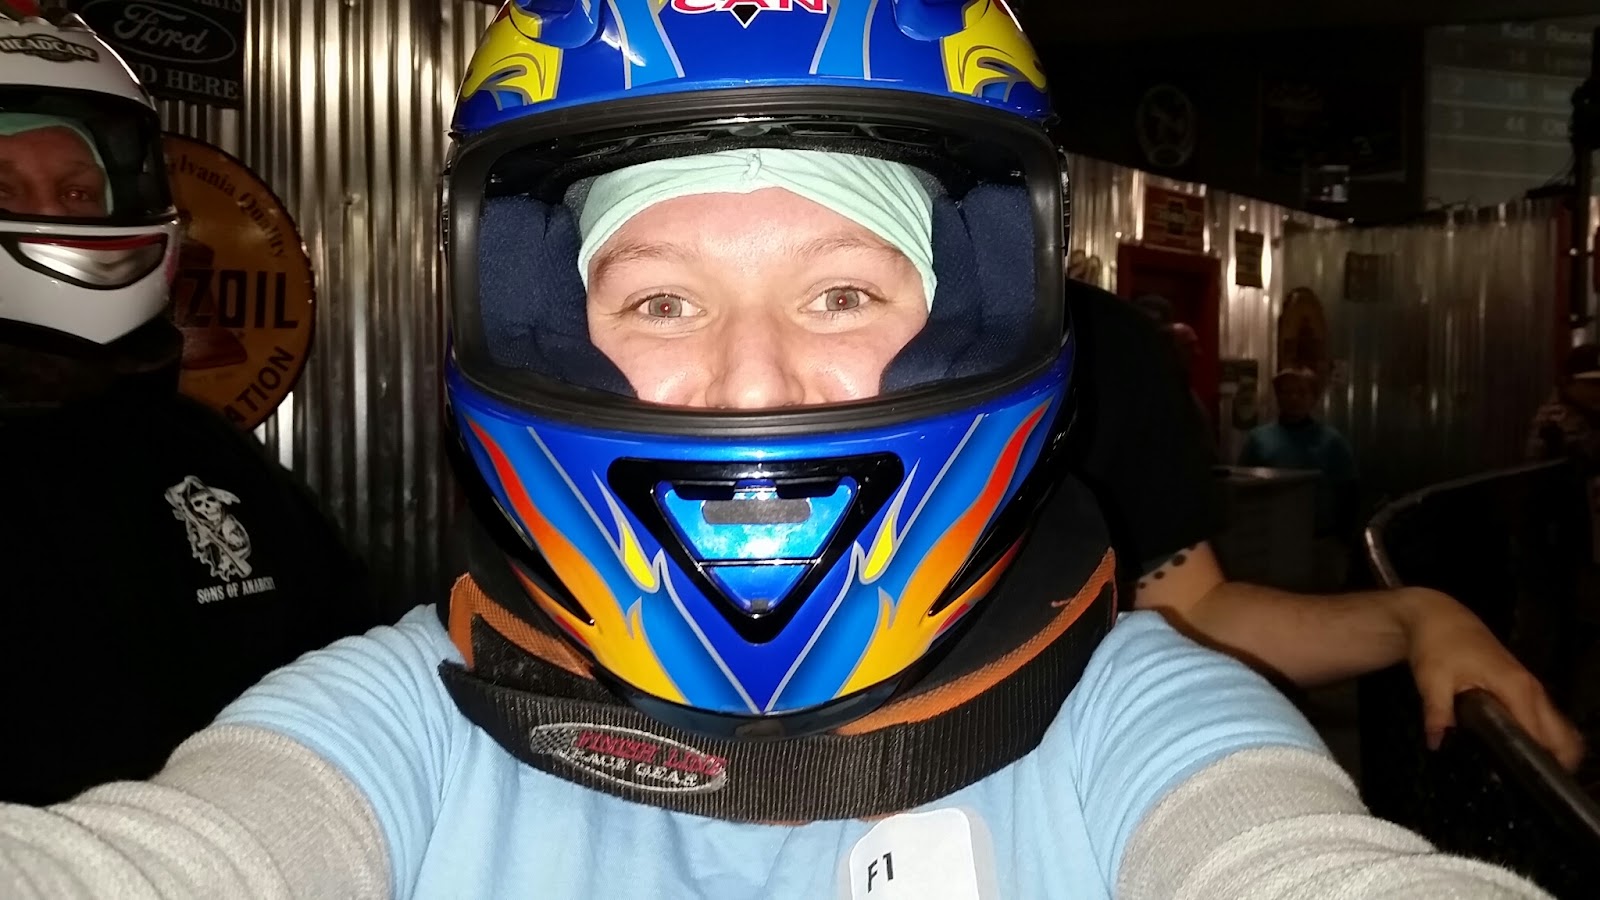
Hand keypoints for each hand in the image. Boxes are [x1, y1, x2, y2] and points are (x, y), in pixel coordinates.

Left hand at [1403, 587, 1585, 769]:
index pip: (1542, 736)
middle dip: (1555, 764)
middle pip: (1562, 736)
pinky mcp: (1524, 688)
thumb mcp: (1431, 679)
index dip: (1539, 763)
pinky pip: (1545, 719)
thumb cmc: (1436, 644)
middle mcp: (1533, 690)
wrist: (1438, 617)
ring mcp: (1531, 688)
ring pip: (1558, 728)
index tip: (1526, 786)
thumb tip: (1437, 743)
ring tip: (1523, 776)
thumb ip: (1437, 712)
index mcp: (1516, 688)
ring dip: (1551, 752)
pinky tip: (1520, 753)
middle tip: (1526, 786)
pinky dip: (1543, 738)